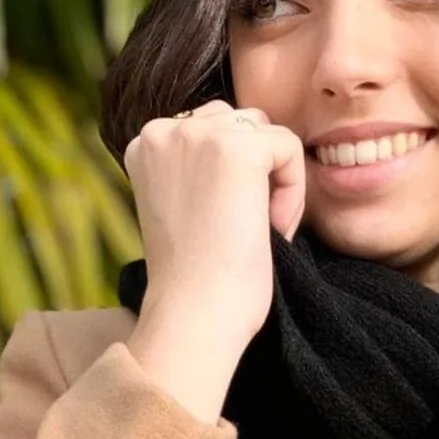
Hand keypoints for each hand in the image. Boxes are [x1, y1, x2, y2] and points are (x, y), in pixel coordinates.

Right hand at [123, 99, 306, 345]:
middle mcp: (163, 129)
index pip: (210, 129)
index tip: (224, 226)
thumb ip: (198, 168)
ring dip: (275, 180)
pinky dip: (293, 192)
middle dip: (255, 172)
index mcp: (145, 144)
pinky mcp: (237, 149)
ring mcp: (198, 134)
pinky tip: (273, 229)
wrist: (195, 315)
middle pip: (240, 123)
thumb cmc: (195, 279)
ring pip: (267, 134)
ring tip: (261, 229)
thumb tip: (250, 146)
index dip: (231, 179)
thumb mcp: (183, 207)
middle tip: (248, 229)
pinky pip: (290, 149)